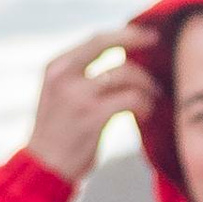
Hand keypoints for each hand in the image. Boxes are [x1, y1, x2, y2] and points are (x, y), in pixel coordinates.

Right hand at [25, 26, 161, 183]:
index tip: (145, 34)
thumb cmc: (59, 133)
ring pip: (125, 73)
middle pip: (107, 45)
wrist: (45, 168)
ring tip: (151, 95)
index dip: (124, 33)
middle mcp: (64, 77)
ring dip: (145, 84)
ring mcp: (78, 97)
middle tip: (157, 46)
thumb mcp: (60, 95)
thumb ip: (82, 75)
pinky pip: (131, 99)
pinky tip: (145, 112)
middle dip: (137, 40)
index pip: (95, 39)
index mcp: (56, 68)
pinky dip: (144, 104)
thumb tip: (123, 59)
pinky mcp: (93, 117)